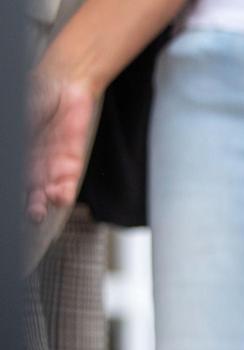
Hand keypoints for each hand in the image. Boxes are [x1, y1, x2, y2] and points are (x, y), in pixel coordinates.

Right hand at [26, 68, 96, 222]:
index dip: (16, 187)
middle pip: (30, 189)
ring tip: (45, 203)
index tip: (13, 198)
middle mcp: (33, 162)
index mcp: (19, 152)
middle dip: (31, 203)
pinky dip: (65, 190)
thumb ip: (16, 136)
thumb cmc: (34, 95)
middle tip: (31, 212)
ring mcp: (52, 162)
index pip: (16, 176)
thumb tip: (10, 146)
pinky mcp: (72, 159)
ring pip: (48, 188)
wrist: (62, 83)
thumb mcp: (20, 117)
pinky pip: (68, 179)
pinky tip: (61, 198)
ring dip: (47, 199)